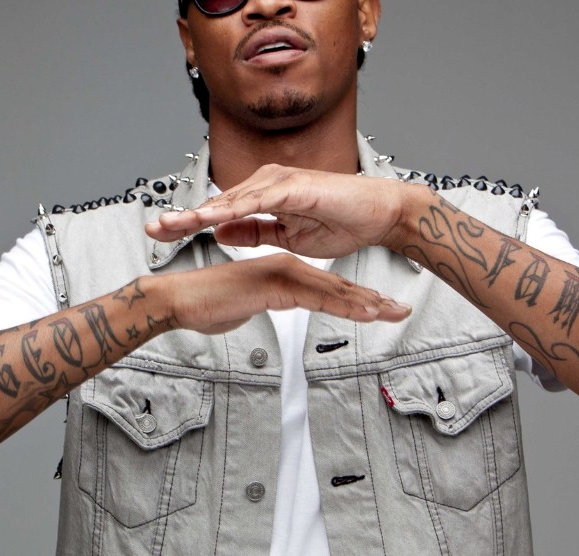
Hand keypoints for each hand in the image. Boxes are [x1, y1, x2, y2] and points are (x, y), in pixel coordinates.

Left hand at [145, 164, 409, 258]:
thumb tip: (222, 233)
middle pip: (218, 203)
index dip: (191, 223)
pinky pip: (260, 200)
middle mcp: (269, 184)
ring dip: (202, 212)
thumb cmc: (341, 222)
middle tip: (154, 230)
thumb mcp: (288, 236)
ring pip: (232, 199)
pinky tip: (214, 219)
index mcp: (265, 196)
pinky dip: (235, 209)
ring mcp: (281, 182)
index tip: (164, 234)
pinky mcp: (296, 187)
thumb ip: (255, 232)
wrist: (378, 214)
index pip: (221, 212)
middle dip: (185, 217)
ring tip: (173, 225)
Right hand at [151, 254, 410, 334]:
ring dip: (365, 302)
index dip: (354, 298)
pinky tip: (366, 313)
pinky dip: (343, 305)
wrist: (179, 300)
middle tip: (398, 310)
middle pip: (335, 286)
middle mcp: (286, 266)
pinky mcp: (275, 284)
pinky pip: (316, 296)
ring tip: (392, 313)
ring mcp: (282, 273)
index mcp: (282, 269)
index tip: (378, 309)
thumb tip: (273, 304)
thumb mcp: (246, 303)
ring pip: (332, 289)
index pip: (325, 287)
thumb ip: (266, 300)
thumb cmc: (207, 303)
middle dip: (370, 299)